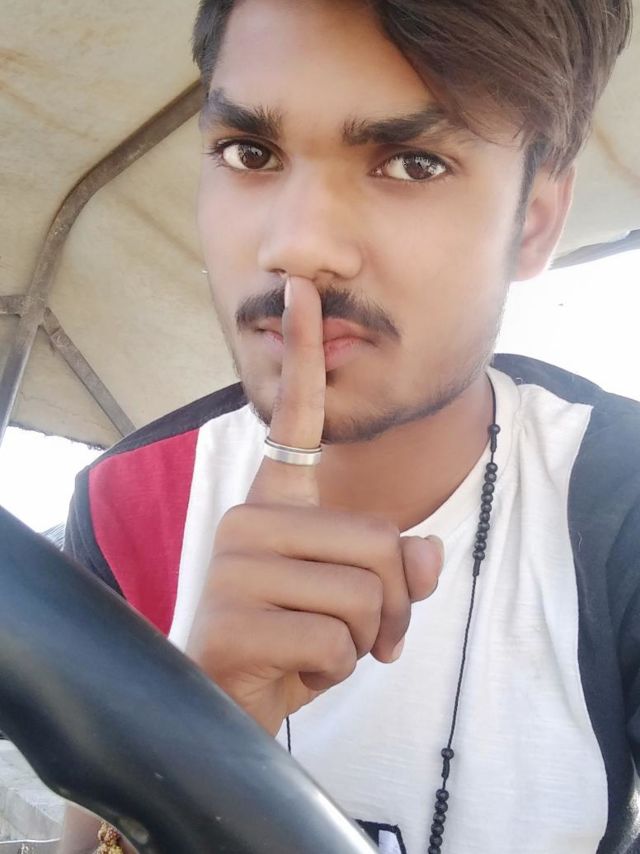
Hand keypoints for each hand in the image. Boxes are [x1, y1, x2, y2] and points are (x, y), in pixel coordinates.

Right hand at [186, 277, 443, 734]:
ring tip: (324, 650)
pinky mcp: (233, 618)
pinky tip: (297, 669)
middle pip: (378, 540)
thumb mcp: (357, 601)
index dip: (302, 355)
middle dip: (392, 605)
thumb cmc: (291, 638)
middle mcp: (249, 518)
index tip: (304, 291)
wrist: (224, 704)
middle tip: (365, 634)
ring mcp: (236, 564)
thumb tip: (426, 556)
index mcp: (276, 503)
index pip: (293, 420)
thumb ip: (396, 567)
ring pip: (365, 593)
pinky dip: (336, 669)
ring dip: (365, 640)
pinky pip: (336, 640)